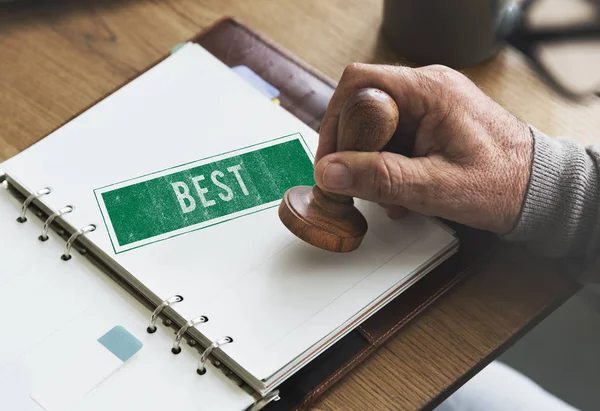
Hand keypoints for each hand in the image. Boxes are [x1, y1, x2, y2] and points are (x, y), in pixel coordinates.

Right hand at [314, 63, 533, 233]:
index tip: (331, 160)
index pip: (359, 85)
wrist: (538, 190)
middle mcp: (428, 89)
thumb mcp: (435, 187)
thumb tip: (330, 172)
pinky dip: (388, 165)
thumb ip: (379, 178)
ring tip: (391, 195)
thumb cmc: (502, 184)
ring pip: (376, 127)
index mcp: (430, 91)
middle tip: (359, 184)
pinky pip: (394, 137)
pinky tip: (402, 190)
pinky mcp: (432, 122)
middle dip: (355, 150)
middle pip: (363, 107)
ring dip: (373, 163)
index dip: (335, 122)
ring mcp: (430, 105)